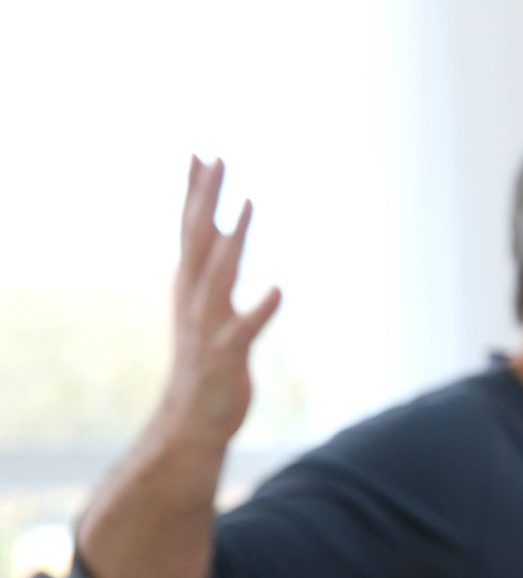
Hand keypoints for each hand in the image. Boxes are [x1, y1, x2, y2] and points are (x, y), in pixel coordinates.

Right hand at [154, 157, 280, 448]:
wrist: (189, 422)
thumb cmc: (205, 363)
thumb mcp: (208, 309)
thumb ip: (213, 268)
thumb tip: (222, 229)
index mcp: (190, 287)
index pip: (190, 231)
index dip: (195, 194)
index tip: (202, 155)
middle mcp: (193, 300)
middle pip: (198, 240)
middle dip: (206, 199)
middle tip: (217, 158)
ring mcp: (208, 327)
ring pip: (218, 276)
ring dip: (233, 241)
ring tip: (247, 207)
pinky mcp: (226, 356)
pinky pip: (245, 329)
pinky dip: (259, 309)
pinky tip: (278, 290)